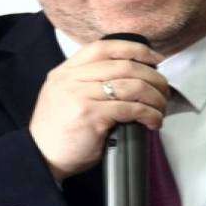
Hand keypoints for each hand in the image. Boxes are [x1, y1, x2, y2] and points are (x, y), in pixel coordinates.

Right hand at [29, 40, 169, 182]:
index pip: (104, 48)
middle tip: (164, 89)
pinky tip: (154, 121)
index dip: (135, 49)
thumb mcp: (64, 96)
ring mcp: (80, 96)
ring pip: (131, 86)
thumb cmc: (57, 132)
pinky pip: (130, 108)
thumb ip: (86, 83)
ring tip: (161, 107)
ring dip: (154, 96)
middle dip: (152, 76)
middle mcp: (71, 79)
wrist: (40, 158)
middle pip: (124, 65)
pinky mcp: (90, 116)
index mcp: (65, 71)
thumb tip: (129, 79)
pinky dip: (148, 113)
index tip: (155, 58)